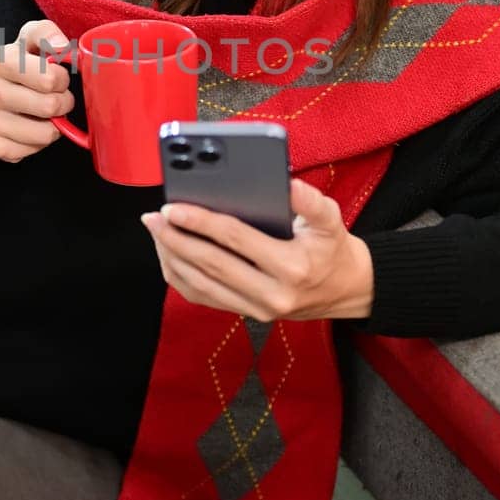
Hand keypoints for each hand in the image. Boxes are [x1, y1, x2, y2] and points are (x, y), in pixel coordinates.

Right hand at [0, 19, 75, 162]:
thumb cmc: (19, 65)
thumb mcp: (30, 40)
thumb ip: (47, 34)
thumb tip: (63, 46)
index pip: (50, 78)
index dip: (61, 79)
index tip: (55, 77)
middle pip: (50, 106)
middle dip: (63, 102)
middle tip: (55, 97)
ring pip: (46, 133)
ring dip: (54, 125)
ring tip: (45, 113)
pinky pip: (35, 151)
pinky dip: (40, 142)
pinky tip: (31, 127)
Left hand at [140, 177, 373, 323]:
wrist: (345, 290)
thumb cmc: (332, 248)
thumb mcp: (332, 219)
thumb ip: (311, 200)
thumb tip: (288, 183)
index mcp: (291, 267)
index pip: (235, 240)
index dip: (200, 222)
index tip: (173, 207)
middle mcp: (271, 294)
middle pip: (210, 264)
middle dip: (176, 239)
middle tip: (153, 218)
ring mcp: (256, 310)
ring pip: (200, 285)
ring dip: (172, 257)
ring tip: (155, 231)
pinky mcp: (246, 315)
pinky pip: (203, 297)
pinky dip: (180, 277)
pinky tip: (168, 254)